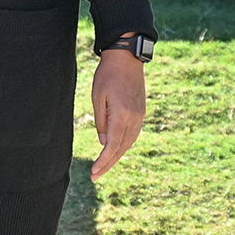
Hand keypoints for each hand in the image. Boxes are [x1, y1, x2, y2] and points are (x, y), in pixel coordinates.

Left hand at [89, 40, 147, 180]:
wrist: (127, 58)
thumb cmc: (108, 75)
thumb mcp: (98, 97)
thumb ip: (101, 121)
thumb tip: (104, 143)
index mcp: (123, 116)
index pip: (112, 146)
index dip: (103, 162)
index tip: (94, 172)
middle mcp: (134, 119)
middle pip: (121, 148)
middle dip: (108, 164)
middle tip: (95, 176)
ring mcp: (140, 116)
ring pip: (129, 143)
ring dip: (116, 156)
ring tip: (103, 166)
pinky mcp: (141, 112)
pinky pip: (133, 134)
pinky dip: (123, 144)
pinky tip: (115, 149)